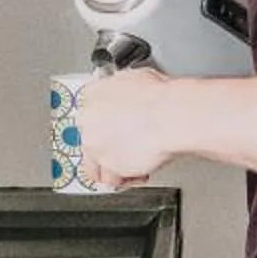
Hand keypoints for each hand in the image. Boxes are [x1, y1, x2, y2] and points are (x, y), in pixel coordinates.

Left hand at [75, 68, 183, 186]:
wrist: (169, 116)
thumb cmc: (160, 96)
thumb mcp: (136, 77)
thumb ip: (121, 89)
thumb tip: (127, 94)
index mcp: (92, 94)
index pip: (87, 108)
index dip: (102, 119)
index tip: (110, 124)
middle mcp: (87, 121)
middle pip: (88, 138)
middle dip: (105, 143)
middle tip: (123, 145)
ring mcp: (95, 146)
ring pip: (93, 164)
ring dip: (109, 166)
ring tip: (126, 165)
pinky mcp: (109, 167)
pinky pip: (111, 180)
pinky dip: (122, 179)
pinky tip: (135, 174)